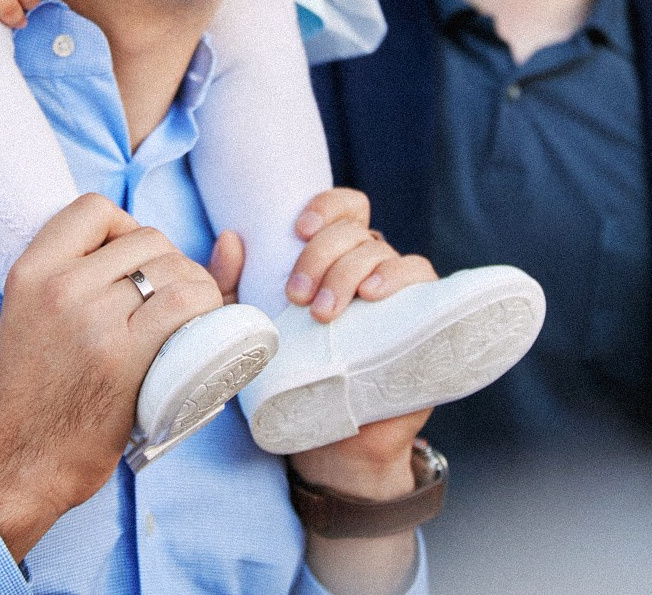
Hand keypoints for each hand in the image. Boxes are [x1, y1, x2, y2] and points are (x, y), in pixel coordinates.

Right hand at [0, 194, 222, 558]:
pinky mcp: (122, 355)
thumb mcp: (43, 314)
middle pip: (147, 239)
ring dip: (196, 288)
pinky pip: (185, 302)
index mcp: (31, 271)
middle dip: (171, 265)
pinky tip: (200, 333)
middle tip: (166, 307)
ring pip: (173, 268)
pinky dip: (207, 308)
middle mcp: (59, 287)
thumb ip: (100, 267)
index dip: (127, 229)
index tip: (131, 268)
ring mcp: (92, 320)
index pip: (95, 209)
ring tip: (186, 321)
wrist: (24, 460)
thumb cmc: (44, 390)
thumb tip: (231, 238)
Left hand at [206, 196, 431, 591]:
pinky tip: (374, 295)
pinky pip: (422, 278)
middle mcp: (371, 267)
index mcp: (337, 258)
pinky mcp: (422, 320)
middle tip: (298, 297)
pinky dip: (399, 276)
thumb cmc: (290, 377)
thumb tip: (230, 238)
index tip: (296, 229)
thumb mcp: (251, 330)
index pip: (344, 209)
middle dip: (323, 255)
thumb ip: (233, 288)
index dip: (325, 206)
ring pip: (384, 252)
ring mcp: (399, 294)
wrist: (330, 444)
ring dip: (350, 271)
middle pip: (356, 231)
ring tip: (324, 313)